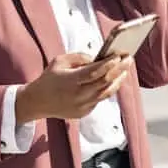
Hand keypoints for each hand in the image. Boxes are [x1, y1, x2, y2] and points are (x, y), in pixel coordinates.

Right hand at [16, 53, 131, 122]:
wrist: (38, 102)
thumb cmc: (49, 78)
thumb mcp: (59, 61)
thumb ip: (79, 58)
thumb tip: (97, 58)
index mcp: (71, 81)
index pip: (95, 72)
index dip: (109, 64)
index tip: (120, 55)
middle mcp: (79, 95)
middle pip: (105, 82)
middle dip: (119, 70)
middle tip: (129, 59)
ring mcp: (82, 106)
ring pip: (106, 93)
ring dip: (118, 81)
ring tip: (125, 70)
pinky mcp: (84, 112)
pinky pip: (100, 99)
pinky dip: (107, 89)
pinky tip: (113, 80)